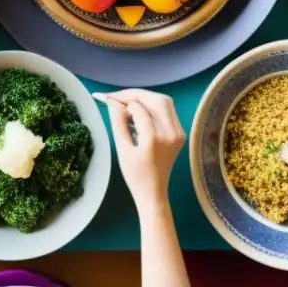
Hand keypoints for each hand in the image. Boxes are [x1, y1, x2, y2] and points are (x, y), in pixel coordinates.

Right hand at [100, 90, 185, 211]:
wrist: (153, 192)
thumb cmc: (135, 175)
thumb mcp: (122, 149)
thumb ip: (118, 123)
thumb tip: (113, 102)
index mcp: (155, 138)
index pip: (139, 108)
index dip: (122, 101)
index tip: (107, 100)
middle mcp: (171, 132)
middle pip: (156, 99)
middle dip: (135, 95)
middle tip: (117, 99)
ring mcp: (179, 132)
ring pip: (164, 102)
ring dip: (145, 98)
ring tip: (127, 104)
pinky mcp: (180, 132)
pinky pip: (167, 110)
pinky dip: (153, 106)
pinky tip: (140, 112)